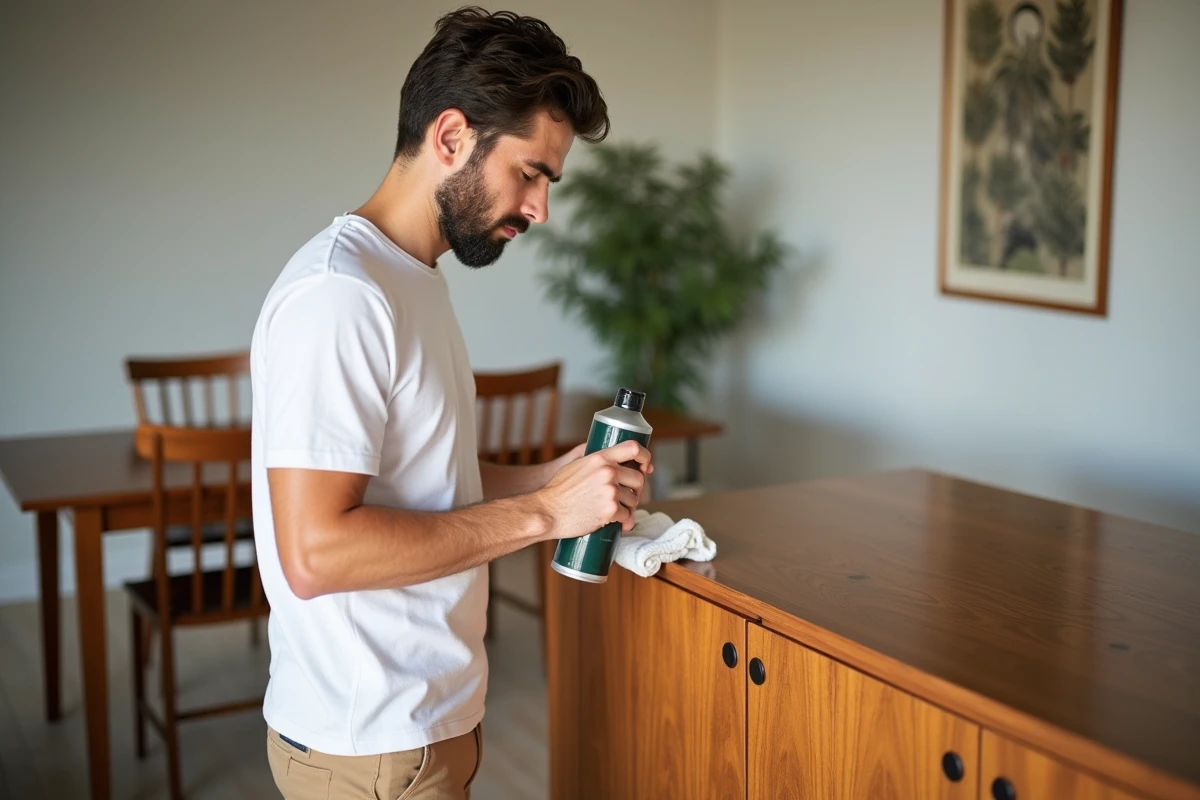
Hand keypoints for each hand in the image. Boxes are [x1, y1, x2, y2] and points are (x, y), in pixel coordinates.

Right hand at [535, 440, 653, 538]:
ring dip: (627, 507)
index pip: (633, 448)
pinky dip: (622, 521)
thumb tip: (615, 464)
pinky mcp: (611, 510)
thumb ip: (597, 462)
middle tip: (626, 497)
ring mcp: (611, 491)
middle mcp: (608, 472)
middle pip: (639, 478)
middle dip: (635, 490)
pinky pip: (627, 516)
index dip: (645, 456)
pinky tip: (613, 522)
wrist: (547, 512)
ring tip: (613, 511)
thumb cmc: (558, 492)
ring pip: (634, 499)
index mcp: (600, 458)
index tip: (646, 466)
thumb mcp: (577, 466)